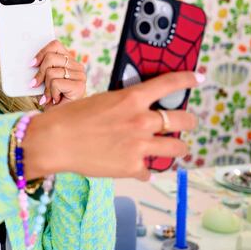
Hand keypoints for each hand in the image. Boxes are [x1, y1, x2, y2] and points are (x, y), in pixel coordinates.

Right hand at [22, 71, 201, 180]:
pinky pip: (149, 171)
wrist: (54, 142)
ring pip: (177, 148)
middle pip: (184, 121)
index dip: (187, 79)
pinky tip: (134, 167)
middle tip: (183, 124)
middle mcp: (142, 121)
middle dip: (187, 122)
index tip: (196, 78)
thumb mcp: (102, 101)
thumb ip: (124, 105)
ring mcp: (140, 146)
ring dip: (176, 148)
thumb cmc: (70, 118)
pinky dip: (143, 170)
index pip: (169, 84)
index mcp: (132, 99)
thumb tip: (137, 111)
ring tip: (172, 149)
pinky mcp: (132, 167)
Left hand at [30, 40, 85, 108]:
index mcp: (70, 61)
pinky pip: (55, 82)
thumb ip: (41, 69)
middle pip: (51, 58)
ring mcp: (80, 76)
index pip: (55, 45)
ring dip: (46, 87)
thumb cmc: (50, 99)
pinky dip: (51, 92)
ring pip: (51, 72)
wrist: (59, 120)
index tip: (32, 64)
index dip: (41, 53)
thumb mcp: (44, 80)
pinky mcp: (79, 86)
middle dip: (39, 73)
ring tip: (50, 95)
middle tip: (36, 84)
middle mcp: (77, 66)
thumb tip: (30, 63)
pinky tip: (55, 99)